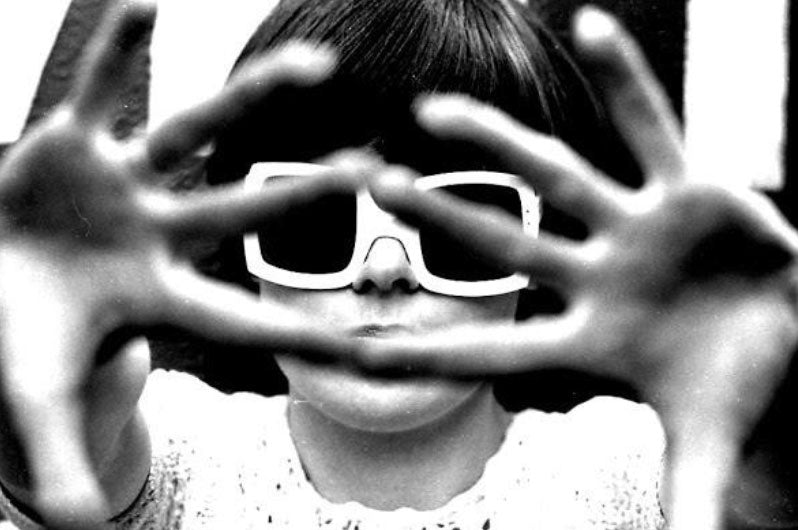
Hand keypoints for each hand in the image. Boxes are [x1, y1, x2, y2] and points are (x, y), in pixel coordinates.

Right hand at [0, 0, 356, 526]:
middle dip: (302, 194)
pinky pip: (95, 86)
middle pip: (241, 209)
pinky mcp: (70, 143)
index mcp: (158, 296)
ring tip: (316, 68)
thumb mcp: (33, 401)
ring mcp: (120, 183)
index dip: (301, 329)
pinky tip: (147, 3)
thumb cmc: (23, 335)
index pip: (242, 318)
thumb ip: (59, 462)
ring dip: (252, 100)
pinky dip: (116, 50)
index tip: (373, 336)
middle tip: (372, 171)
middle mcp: (156, 232)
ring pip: (196, 132)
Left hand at [363, 7, 797, 529]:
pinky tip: (589, 24)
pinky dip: (626, 76)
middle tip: (373, 185)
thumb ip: (687, 496)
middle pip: (507, 240)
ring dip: (498, 139)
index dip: (431, 351)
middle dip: (444, 216)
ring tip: (432, 109)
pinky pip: (653, 122)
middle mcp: (597, 272)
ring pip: (556, 172)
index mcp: (589, 339)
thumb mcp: (708, 442)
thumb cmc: (737, 380)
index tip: (355, 347)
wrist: (789, 327)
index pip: (494, 348)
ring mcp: (636, 225)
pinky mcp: (688, 186)